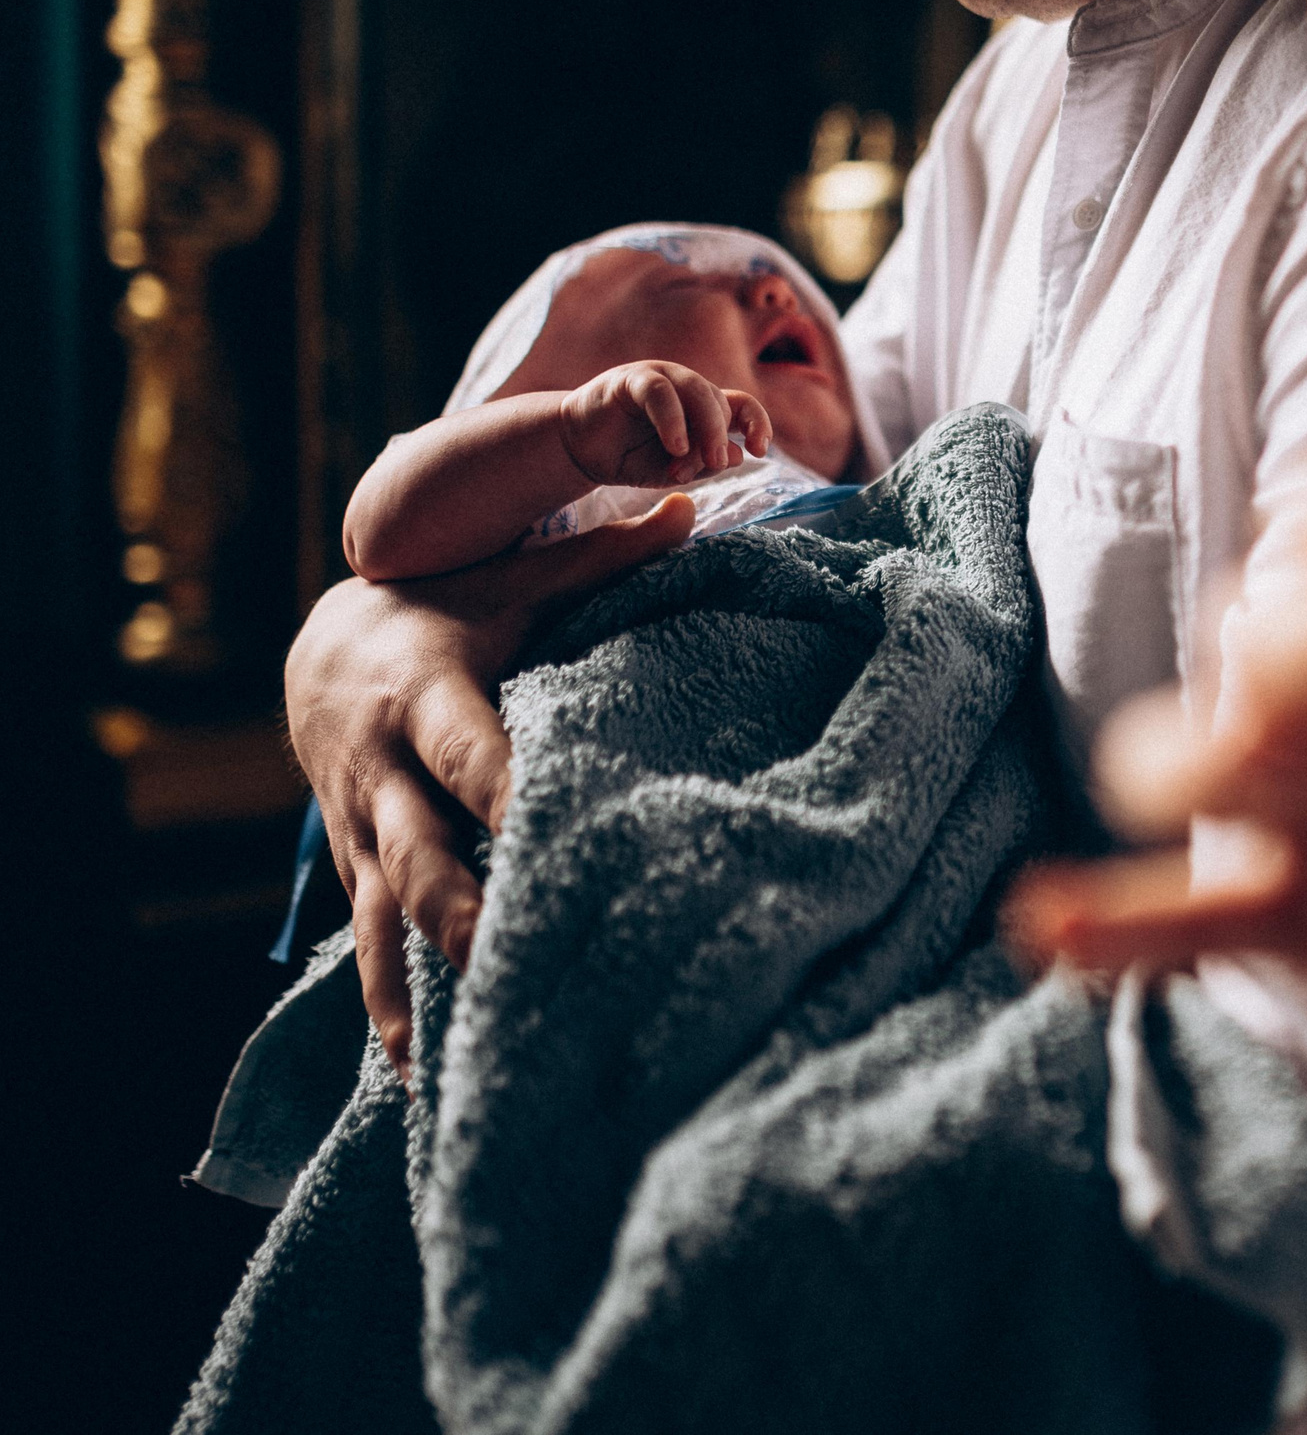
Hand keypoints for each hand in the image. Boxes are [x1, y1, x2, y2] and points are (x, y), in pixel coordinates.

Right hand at [284, 495, 694, 1074]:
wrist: (323, 652)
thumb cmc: (451, 610)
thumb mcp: (512, 577)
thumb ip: (602, 555)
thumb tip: (693, 508)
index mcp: (430, 699)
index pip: (472, 755)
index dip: (507, 795)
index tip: (549, 833)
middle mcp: (387, 777)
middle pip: (421, 859)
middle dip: (464, 917)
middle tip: (515, 967)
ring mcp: (366, 837)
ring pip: (387, 924)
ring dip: (421, 990)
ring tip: (461, 1062)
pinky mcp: (359, 879)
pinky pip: (372, 954)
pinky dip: (395, 1016)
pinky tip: (423, 1087)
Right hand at [559, 361, 770, 488]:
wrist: (580, 451)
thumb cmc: (630, 458)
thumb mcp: (674, 470)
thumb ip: (704, 464)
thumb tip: (737, 455)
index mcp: (703, 409)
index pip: (744, 406)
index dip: (758, 424)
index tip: (760, 450)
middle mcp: (687, 388)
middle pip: (722, 405)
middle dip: (718, 438)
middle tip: (712, 464)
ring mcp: (662, 378)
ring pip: (699, 392)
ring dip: (706, 427)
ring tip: (697, 458)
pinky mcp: (632, 379)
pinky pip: (661, 392)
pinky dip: (673, 420)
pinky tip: (674, 446)